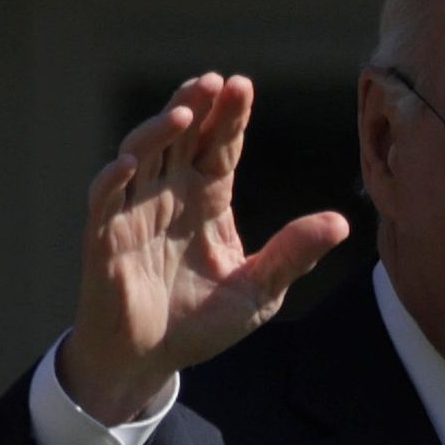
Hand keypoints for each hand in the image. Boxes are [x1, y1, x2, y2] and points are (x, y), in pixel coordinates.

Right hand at [59, 73, 349, 424]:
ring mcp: (134, 211)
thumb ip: (292, 254)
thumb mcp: (258, 291)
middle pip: (181, 137)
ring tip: (183, 114)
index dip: (231, 117)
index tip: (243, 86)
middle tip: (214, 81)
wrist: (148, 362)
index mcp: (207, 199)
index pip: (220, 146)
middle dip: (195, 106)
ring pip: (140, 154)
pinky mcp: (103, 237)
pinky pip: (103, 200)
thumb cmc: (199, 324)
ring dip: (157, 131)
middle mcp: (169, 194)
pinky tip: (128, 164)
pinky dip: (112, 179)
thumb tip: (341, 222)